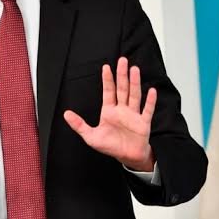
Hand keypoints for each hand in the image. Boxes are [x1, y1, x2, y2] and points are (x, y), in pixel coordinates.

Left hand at [63, 57, 156, 171]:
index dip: (107, 79)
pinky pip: (147, 110)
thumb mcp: (91, 137)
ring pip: (134, 95)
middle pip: (122, 89)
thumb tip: (66, 114)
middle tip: (122, 61)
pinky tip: (152, 91)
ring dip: (135, 83)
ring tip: (134, 70)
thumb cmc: (111, 146)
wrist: (128, 157)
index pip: (108, 91)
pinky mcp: (143, 123)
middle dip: (122, 75)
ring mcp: (133, 115)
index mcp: (109, 111)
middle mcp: (122, 110)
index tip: (106, 67)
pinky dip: (150, 101)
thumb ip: (79, 125)